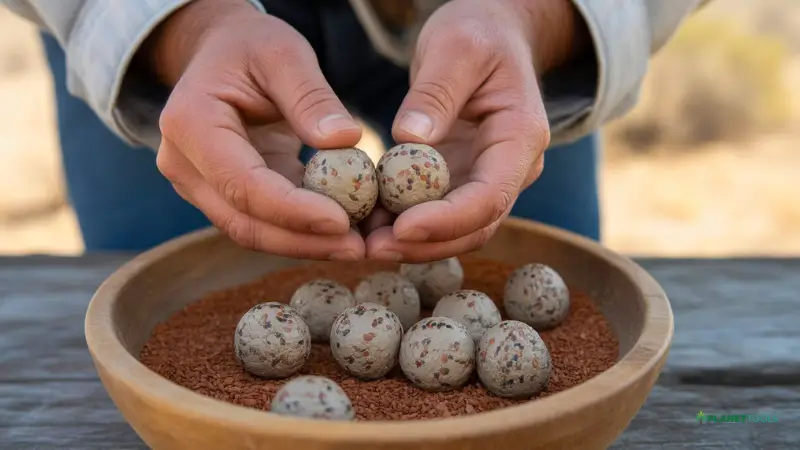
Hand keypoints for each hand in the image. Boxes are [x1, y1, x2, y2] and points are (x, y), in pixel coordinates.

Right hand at [149, 0, 365, 260]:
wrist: (218, 53)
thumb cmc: (249, 47)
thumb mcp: (283, 53)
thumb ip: (311, 97)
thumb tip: (345, 141)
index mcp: (191, 124)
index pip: (242, 183)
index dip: (292, 210)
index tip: (342, 221)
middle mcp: (184, 165)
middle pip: (243, 222)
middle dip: (303, 241)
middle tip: (357, 249)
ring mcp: (199, 186)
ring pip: (252, 232)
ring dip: (305, 244)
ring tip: (357, 245)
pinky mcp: (223, 196)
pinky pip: (263, 223)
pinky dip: (302, 232)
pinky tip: (344, 233)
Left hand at [364, 0, 582, 261]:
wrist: (493, 35)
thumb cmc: (478, 33)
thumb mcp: (456, 47)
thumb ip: (437, 93)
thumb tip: (408, 141)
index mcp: (520, 137)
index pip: (491, 196)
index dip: (448, 220)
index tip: (402, 227)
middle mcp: (510, 169)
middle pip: (476, 226)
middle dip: (426, 244)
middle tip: (373, 249)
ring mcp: (486, 177)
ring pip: (457, 230)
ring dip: (413, 243)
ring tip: (364, 243)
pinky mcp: (461, 179)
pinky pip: (436, 212)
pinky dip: (405, 224)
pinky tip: (368, 224)